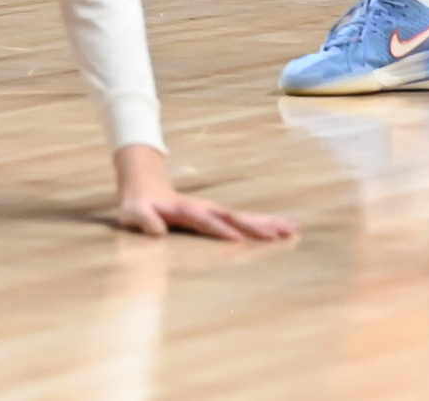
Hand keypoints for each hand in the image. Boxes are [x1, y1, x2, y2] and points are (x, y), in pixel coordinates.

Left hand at [111, 147, 297, 242]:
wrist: (146, 188)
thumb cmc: (139, 207)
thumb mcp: (134, 213)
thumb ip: (144, 220)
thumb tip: (157, 231)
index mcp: (185, 210)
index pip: (205, 221)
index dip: (219, 229)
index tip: (237, 239)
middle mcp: (205, 209)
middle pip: (233, 217)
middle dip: (255, 225)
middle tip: (280, 233)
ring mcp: (215, 211)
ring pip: (245, 218)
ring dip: (268, 224)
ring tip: (293, 229)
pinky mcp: (220, 217)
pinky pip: (246, 221)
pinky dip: (267, 224)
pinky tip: (286, 230)